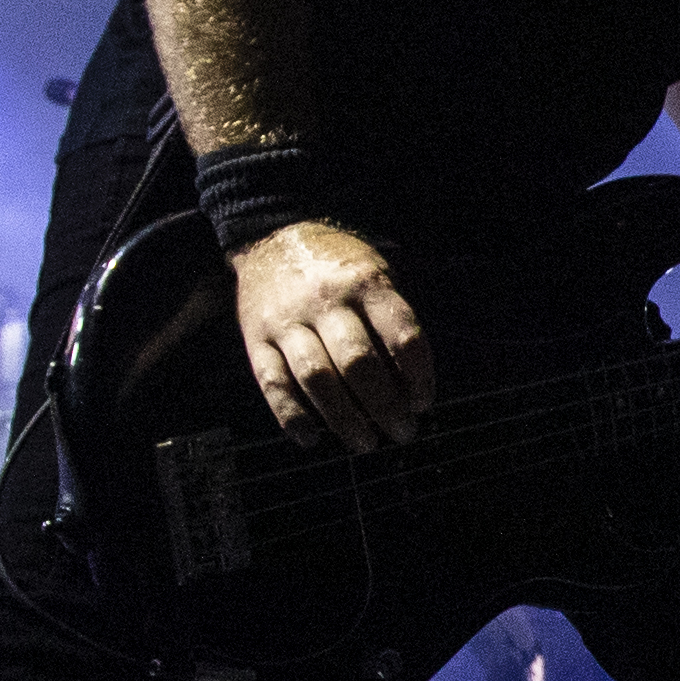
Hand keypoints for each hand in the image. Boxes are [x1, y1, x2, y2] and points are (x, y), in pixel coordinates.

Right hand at [234, 220, 432, 451]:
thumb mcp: (376, 271)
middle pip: (358, 363)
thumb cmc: (337, 264)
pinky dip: (292, 416)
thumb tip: (411, 382)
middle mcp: (326, 301)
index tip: (423, 403)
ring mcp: (288, 321)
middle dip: (385, 406)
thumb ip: (393, 318)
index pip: (402, 335)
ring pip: (316, 378)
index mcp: (366, 282)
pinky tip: (312, 439)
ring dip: (344, 419)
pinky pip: (273, 383)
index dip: (419, 376)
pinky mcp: (256, 338)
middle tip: (403, 432)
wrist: (271, 237)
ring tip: (366, 443)